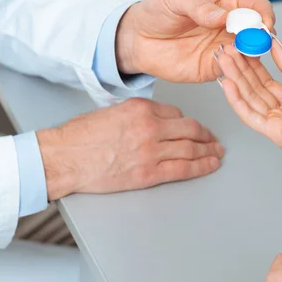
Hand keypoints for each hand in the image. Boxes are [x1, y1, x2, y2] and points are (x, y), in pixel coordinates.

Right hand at [36, 98, 223, 200]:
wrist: (65, 157)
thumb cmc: (79, 136)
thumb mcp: (112, 111)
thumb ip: (137, 115)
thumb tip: (154, 121)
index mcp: (141, 109)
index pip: (176, 113)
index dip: (188, 122)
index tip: (194, 128)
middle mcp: (150, 127)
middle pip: (190, 129)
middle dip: (206, 135)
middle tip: (214, 140)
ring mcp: (151, 150)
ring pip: (191, 148)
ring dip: (209, 151)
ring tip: (217, 153)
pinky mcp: (148, 173)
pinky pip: (183, 169)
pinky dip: (201, 167)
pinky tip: (210, 165)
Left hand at [116, 0, 274, 82]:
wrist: (136, 39)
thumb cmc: (156, 13)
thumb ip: (199, 6)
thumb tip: (223, 15)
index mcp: (224, 4)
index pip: (256, 7)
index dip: (264, 14)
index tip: (263, 23)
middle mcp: (228, 27)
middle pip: (259, 32)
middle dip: (262, 37)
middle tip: (253, 41)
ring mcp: (223, 48)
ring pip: (251, 53)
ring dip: (251, 55)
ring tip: (237, 53)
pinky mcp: (213, 67)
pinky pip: (233, 70)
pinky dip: (236, 70)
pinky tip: (227, 64)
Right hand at [216, 43, 281, 184]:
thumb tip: (275, 46)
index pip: (265, 82)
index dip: (251, 65)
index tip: (240, 48)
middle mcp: (281, 114)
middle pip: (254, 89)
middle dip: (238, 69)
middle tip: (225, 50)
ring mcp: (276, 125)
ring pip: (249, 100)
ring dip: (234, 79)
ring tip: (223, 60)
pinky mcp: (275, 133)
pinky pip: (250, 116)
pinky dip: (237, 100)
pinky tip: (228, 83)